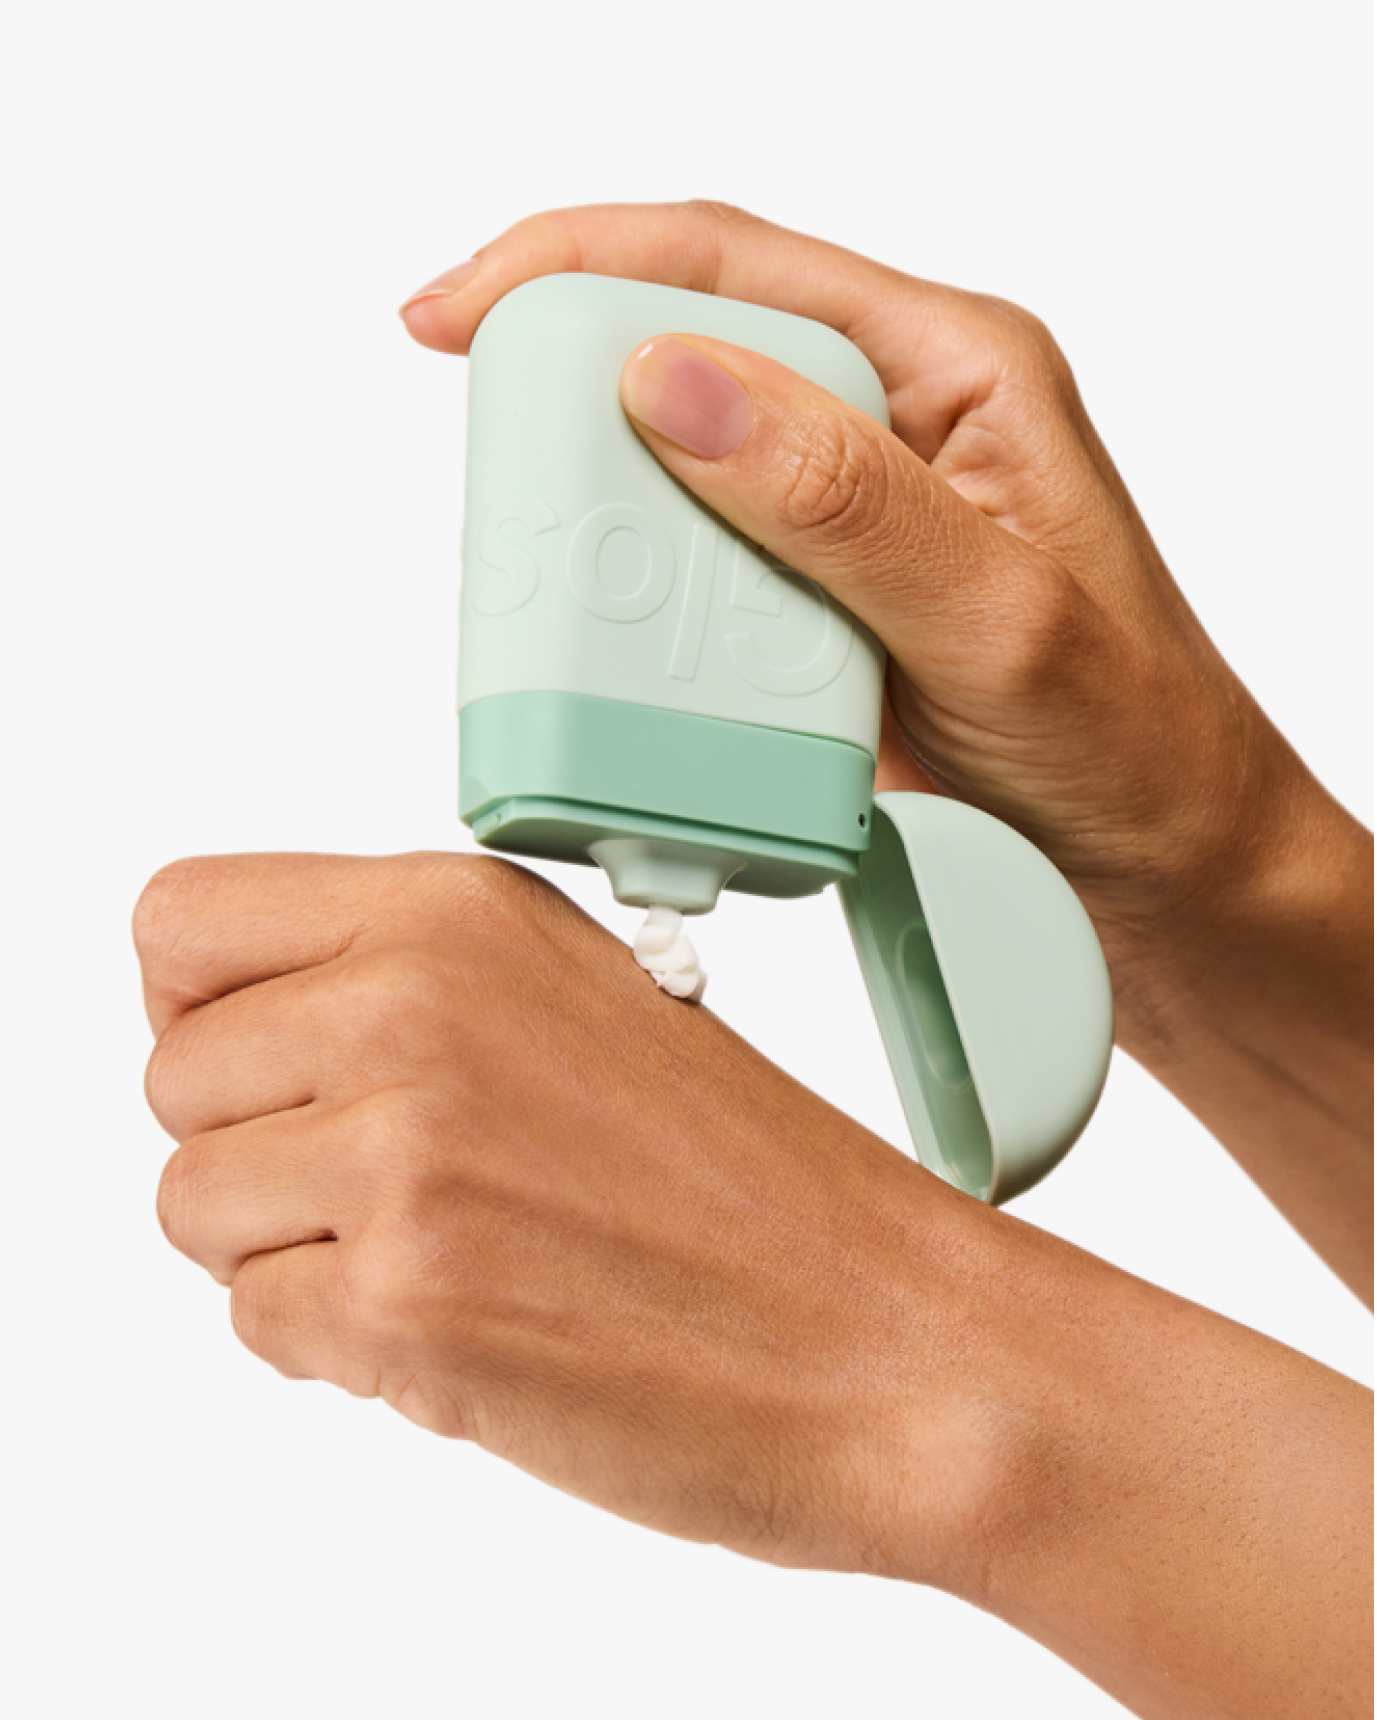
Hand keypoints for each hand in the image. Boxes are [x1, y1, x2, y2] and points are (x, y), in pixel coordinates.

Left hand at [135, 850, 1001, 1585]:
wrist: (887, 1337)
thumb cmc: (758, 1189)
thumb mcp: (582, 999)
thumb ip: (411, 982)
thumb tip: (249, 1028)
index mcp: (457, 911)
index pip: (178, 920)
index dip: (202, 1007)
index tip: (266, 1067)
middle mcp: (414, 1007)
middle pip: (173, 1078)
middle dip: (258, 1152)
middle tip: (389, 1190)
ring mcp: (404, 1154)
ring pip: (193, 1207)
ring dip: (293, 1254)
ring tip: (441, 1254)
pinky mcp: (405, 1302)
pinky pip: (257, 1325)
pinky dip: (341, 1346)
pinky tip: (468, 1321)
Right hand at [400, 201, 1373, 1299]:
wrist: (1161, 873)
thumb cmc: (1132, 739)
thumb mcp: (998, 616)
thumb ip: (844, 502)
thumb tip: (671, 383)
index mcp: (954, 370)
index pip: (745, 265)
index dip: (584, 260)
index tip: (460, 308)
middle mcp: (891, 425)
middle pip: (691, 352)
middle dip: (575, 390)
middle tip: (491, 456)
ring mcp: (844, 520)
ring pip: (678, 470)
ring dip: (601, 517)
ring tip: (542, 577)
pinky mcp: (814, 609)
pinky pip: (694, 577)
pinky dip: (638, 608)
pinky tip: (611, 649)